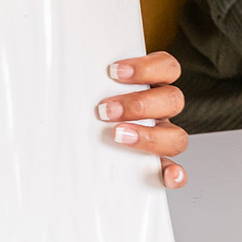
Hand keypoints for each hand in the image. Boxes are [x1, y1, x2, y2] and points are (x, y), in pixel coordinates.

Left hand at [96, 52, 188, 188]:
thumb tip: (63, 68)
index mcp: (152, 85)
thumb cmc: (91, 106)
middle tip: (106, 110)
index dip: (145, 68)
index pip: (166, 67)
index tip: (114, 72)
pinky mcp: (158, 164)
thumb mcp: (94, 86)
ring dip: (150, 137)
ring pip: (177, 136)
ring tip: (118, 136)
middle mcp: (161, 110)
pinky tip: (167, 175)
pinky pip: (174, 171)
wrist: (87, 139)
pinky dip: (174, 173)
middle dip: (138, 105)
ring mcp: (163, 137)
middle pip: (173, 100)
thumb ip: (90, 78)